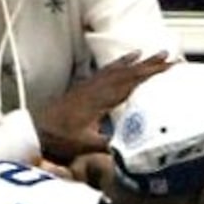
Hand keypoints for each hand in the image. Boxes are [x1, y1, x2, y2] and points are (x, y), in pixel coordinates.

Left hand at [36, 52, 178, 160]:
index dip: (150, 74)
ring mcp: (90, 86)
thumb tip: (132, 150)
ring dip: (135, 61)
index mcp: (101, 99)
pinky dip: (118, 64)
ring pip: (117, 69)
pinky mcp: (84, 88)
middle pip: (127, 72)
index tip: (168, 68)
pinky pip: (105, 71)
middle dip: (148, 64)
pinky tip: (123, 62)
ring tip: (150, 53)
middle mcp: (97, 88)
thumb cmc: (59, 138)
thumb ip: (108, 146)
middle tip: (168, 56)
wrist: (35, 130)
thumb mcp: (85, 145)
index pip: (130, 82)